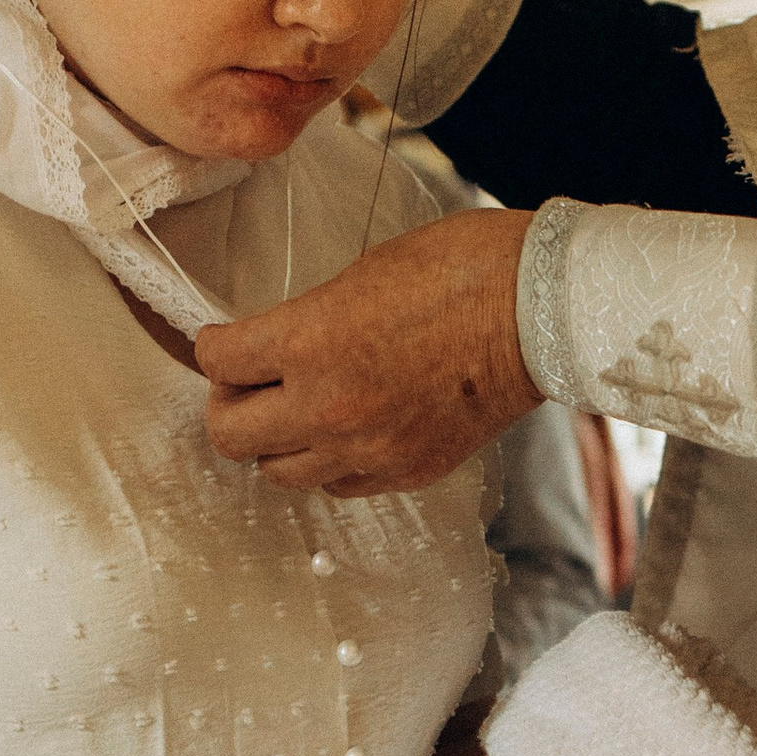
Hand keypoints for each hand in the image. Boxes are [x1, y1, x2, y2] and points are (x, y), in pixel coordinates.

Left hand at [197, 207, 537, 494]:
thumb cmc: (461, 270)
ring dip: (278, 441)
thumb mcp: (361, 274)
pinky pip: (339, 485)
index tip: (225, 342)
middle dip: (230, 403)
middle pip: (228, 436)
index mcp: (309, 342)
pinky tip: (349, 427)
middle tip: (252, 381)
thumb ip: (305, 320)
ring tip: (301, 408)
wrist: (542, 308)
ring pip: (278, 474)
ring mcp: (369, 449)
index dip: (214, 347)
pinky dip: (330, 461)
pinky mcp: (407, 471)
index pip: (216, 362)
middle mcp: (329, 406)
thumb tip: (273, 347)